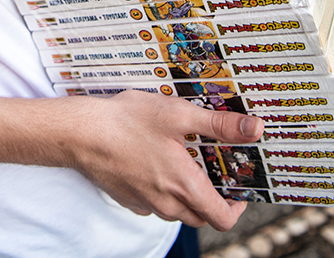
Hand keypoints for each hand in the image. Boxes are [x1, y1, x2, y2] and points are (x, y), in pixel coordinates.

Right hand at [68, 90, 263, 229]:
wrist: (79, 133)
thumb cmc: (126, 122)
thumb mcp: (178, 115)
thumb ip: (218, 125)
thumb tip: (254, 129)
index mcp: (184, 187)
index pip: (223, 218)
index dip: (238, 206)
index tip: (238, 186)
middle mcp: (166, 203)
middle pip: (201, 215)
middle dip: (212, 197)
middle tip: (211, 167)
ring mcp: (145, 203)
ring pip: (176, 210)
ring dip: (186, 194)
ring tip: (182, 160)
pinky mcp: (127, 197)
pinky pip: (154, 203)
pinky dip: (161, 190)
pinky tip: (154, 161)